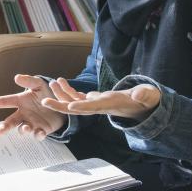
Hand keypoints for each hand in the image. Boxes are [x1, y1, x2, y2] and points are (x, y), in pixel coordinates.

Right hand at [0, 74, 66, 139]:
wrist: (63, 104)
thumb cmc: (47, 93)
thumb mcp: (39, 84)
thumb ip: (29, 81)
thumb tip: (16, 77)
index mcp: (20, 101)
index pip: (4, 101)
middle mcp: (23, 114)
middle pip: (11, 121)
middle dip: (5, 127)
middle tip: (0, 131)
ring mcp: (32, 123)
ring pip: (23, 129)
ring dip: (23, 130)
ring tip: (25, 128)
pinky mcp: (42, 130)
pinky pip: (38, 134)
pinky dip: (38, 135)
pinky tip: (39, 132)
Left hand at [41, 77, 160, 121]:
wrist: (141, 105)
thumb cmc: (145, 100)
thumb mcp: (148, 96)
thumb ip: (144, 95)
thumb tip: (139, 95)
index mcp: (110, 105)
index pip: (94, 108)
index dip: (82, 107)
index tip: (69, 106)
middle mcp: (99, 107)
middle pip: (77, 109)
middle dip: (60, 106)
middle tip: (44, 101)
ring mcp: (95, 104)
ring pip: (74, 101)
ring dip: (61, 94)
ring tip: (52, 82)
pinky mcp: (94, 99)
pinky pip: (77, 96)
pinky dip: (68, 90)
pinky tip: (60, 81)